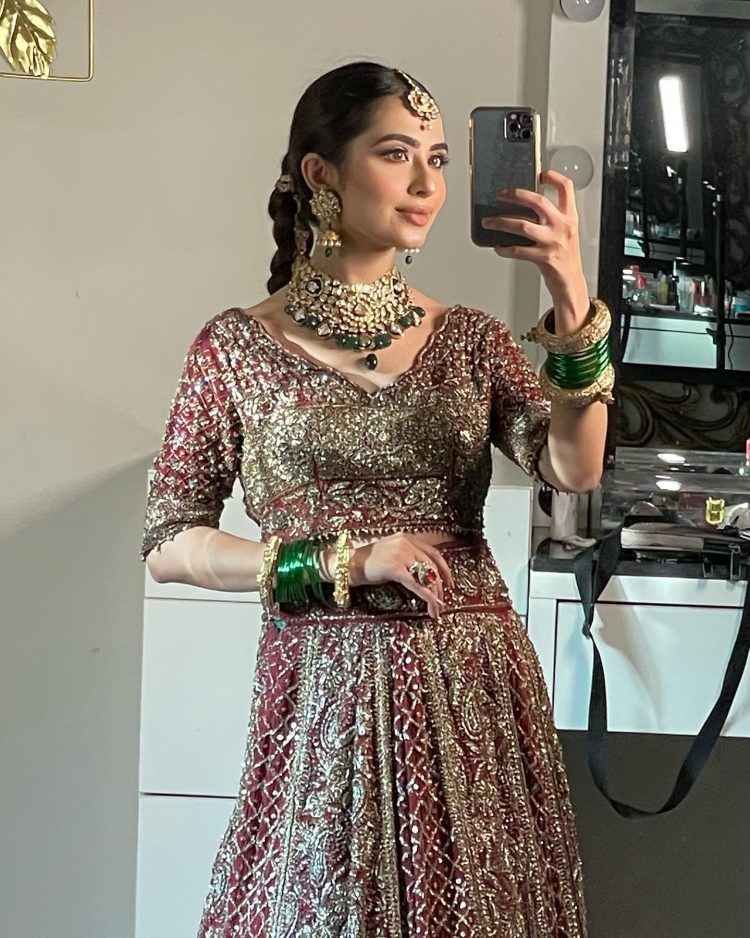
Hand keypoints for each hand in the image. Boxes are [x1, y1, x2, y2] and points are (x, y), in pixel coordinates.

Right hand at [347, 532, 454, 619]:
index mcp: (407, 538)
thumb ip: (408, 557)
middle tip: (442, 600)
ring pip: (426, 577)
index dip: (445, 570)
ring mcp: (401, 555)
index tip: (449, 583)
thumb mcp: (392, 553)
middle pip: (432, 567)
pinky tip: (433, 605)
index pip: (434, 553)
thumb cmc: (369, 562)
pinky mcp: (395, 568)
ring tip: (437, 607)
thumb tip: (426, 575)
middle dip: (440, 586)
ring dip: (435, 594)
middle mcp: (406, 543)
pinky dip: (428, 596)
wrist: (350, 563)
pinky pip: (417, 585)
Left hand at [481, 169, 590, 332]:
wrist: (571, 284)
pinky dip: (504, 249)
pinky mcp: (544, 258)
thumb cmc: (566, 259)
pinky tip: (498, 247)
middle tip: (500, 195)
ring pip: (522, 225)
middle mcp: (563, 226)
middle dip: (516, 195)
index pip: (566, 188)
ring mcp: (553, 242)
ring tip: (488, 222)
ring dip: (501, 222)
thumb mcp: (565, 233)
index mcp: (570, 217)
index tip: (540, 173)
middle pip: (538, 201)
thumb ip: (551, 219)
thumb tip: (524, 209)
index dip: (554, 177)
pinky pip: (518, 250)